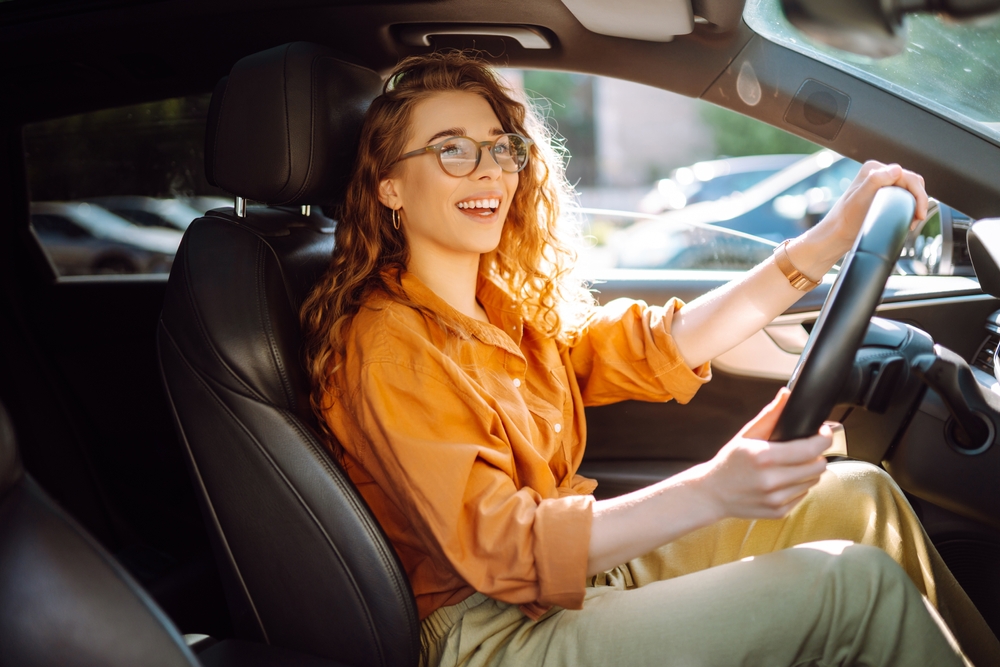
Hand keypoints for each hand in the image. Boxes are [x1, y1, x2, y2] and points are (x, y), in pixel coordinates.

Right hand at [697, 389, 829, 519]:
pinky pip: (803, 495)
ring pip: (813, 481)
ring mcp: (775, 499)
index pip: (810, 449)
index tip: (823, 432)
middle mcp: (771, 480)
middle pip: (817, 467)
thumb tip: (786, 395)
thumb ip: (770, 415)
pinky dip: (798, 486)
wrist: (712, 493)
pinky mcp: (779, 511)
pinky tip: (783, 481)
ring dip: (808, 471)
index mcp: (763, 457)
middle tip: (806, 449)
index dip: (824, 438)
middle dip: (817, 455)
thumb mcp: (746, 435)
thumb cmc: (729, 462)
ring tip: (792, 465)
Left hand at [818, 160, 929, 256]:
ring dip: (916, 204)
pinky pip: (905, 198)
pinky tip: (909, 218)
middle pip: (911, 183)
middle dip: (919, 200)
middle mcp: (878, 174)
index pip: (907, 176)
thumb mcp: (859, 198)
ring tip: (913, 220)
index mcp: (874, 169)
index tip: (920, 213)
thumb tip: (896, 169)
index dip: (918, 194)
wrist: (837, 234)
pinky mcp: (884, 196)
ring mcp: (882, 185)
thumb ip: (875, 180)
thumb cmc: (845, 219)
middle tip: (918, 218)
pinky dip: (910, 207)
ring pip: (910, 191)